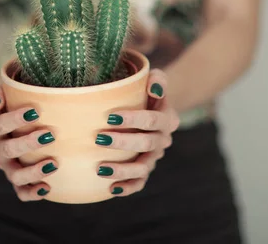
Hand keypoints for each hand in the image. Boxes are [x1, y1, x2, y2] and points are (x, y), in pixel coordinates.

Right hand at [0, 85, 57, 201]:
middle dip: (28, 143)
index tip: (35, 111)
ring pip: (14, 175)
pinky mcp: (17, 180)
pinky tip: (47, 188)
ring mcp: (6, 166)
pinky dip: (32, 193)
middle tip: (49, 134)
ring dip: (33, 171)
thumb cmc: (11, 102)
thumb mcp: (2, 92)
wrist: (10, 118)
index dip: (14, 119)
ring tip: (53, 164)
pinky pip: (21, 191)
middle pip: (7, 150)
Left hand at [95, 69, 179, 195]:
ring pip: (143, 168)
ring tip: (100, 169)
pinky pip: (140, 183)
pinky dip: (128, 188)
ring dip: (123, 170)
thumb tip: (153, 88)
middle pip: (146, 144)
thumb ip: (157, 79)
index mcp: (168, 118)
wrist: (149, 107)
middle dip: (123, 143)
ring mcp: (154, 157)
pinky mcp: (145, 169)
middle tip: (99, 139)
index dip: (133, 119)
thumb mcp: (155, 78)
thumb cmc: (145, 91)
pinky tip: (111, 189)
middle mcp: (163, 139)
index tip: (110, 117)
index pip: (152, 120)